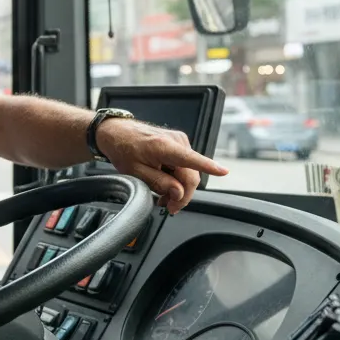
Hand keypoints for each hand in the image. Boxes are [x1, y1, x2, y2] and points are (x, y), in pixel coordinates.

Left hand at [95, 119, 227, 213]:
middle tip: (168, 207)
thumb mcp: (135, 172)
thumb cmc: (123, 149)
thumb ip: (159, 183)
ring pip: (189, 173)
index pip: (190, 159)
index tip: (223, 171)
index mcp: (164, 146)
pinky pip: (185, 166)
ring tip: (163, 198)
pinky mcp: (179, 144)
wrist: (117, 132)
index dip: (208, 167)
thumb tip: (180, 193)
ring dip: (179, 188)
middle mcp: (176, 141)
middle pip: (191, 176)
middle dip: (182, 195)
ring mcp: (180, 141)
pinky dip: (177, 179)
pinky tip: (166, 186)